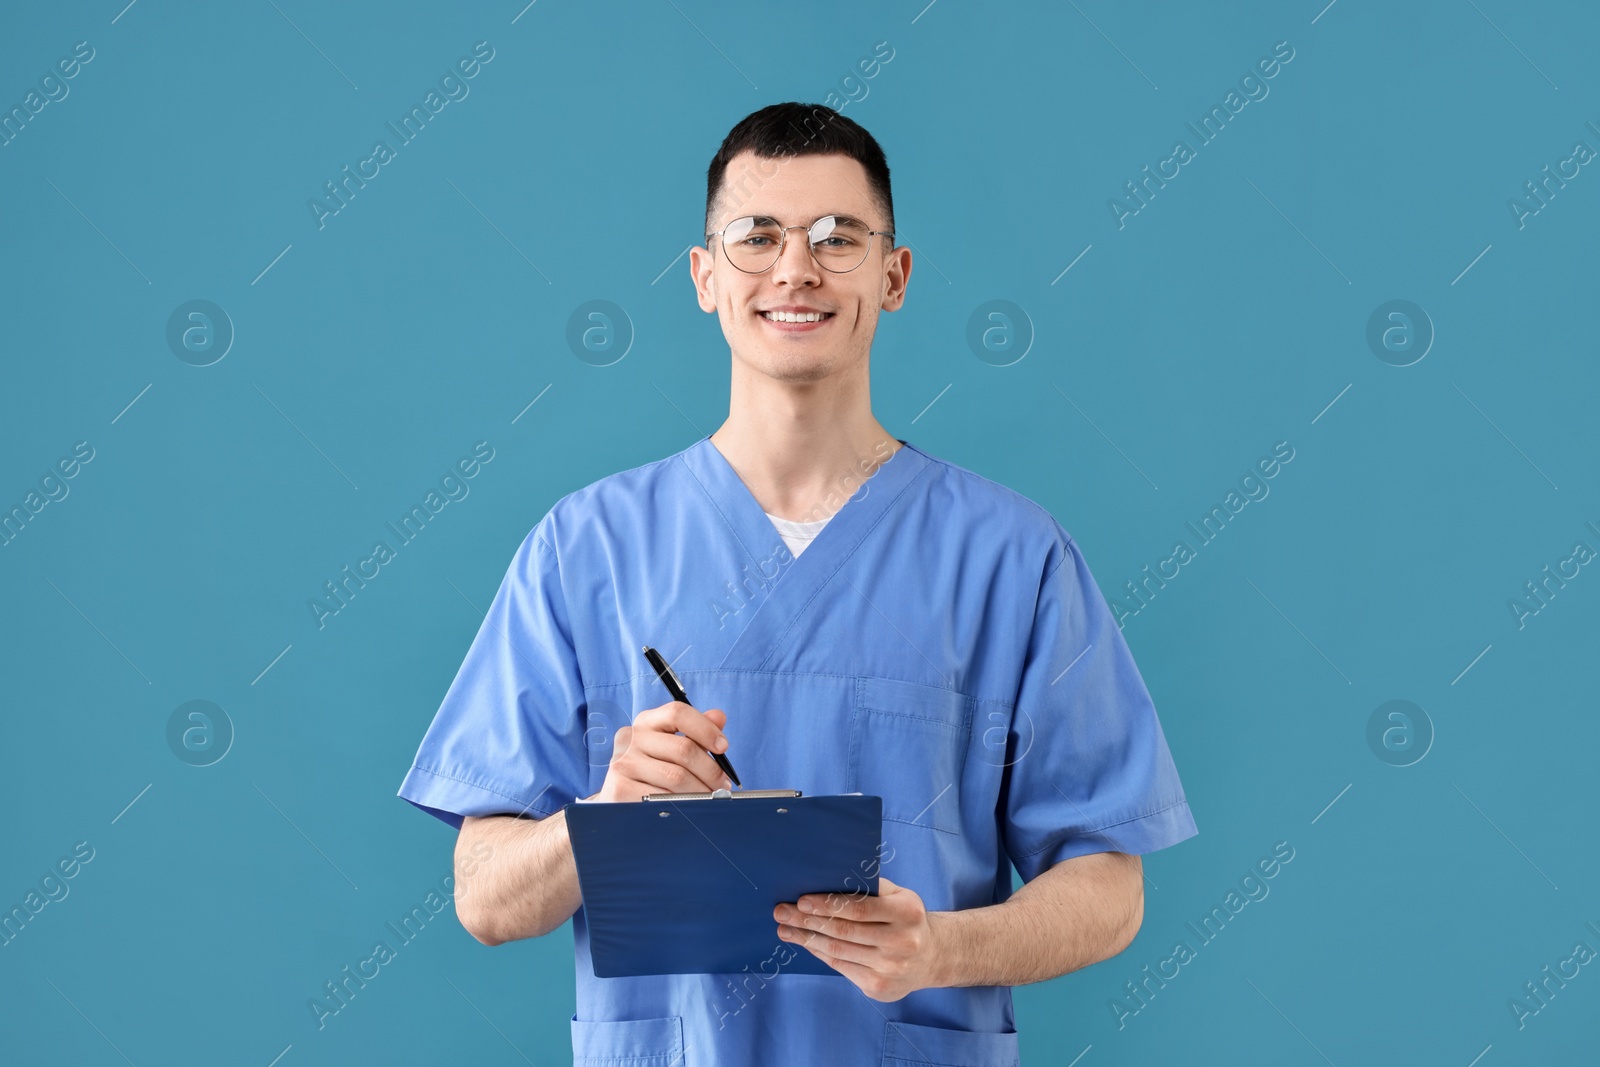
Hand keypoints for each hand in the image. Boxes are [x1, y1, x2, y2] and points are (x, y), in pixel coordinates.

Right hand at [593, 703, 731, 802]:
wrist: (619, 800)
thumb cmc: (653, 771)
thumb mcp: (672, 747)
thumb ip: (696, 731)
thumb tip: (719, 717)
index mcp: (646, 721)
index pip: (678, 713)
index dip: (705, 729)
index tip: (723, 747)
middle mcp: (631, 737)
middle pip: (683, 748)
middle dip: (711, 770)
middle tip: (722, 785)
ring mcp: (623, 762)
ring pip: (677, 777)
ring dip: (701, 791)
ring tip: (709, 798)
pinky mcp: (620, 788)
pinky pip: (662, 797)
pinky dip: (681, 805)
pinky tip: (686, 807)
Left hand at [773, 876, 941, 1001]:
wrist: (931, 957)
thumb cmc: (906, 919)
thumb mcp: (899, 896)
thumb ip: (870, 887)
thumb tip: (828, 876)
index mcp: (907, 913)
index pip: (859, 909)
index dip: (828, 904)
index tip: (801, 899)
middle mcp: (901, 942)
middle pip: (843, 931)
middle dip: (808, 920)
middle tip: (782, 912)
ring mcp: (890, 969)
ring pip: (838, 951)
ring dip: (806, 938)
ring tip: (785, 928)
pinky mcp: (878, 987)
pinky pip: (841, 966)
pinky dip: (819, 953)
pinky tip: (805, 942)